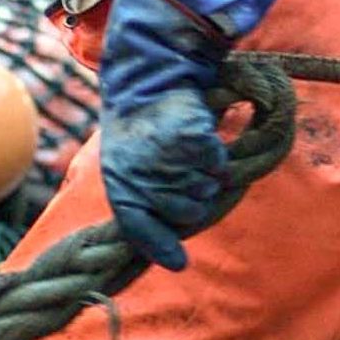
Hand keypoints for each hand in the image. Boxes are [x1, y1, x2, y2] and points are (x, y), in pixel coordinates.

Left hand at [97, 0, 229, 269]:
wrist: (149, 76)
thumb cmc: (141, 127)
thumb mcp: (128, 165)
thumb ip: (146, 205)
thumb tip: (175, 263)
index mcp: (121, 183)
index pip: (139, 229)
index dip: (160, 246)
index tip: (179, 262)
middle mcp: (142, 175)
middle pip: (186, 214)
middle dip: (193, 200)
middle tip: (188, 176)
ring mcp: (169, 159)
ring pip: (206, 192)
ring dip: (206, 177)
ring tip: (190, 154)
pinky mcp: (194, 141)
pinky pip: (218, 166)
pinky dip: (217, 156)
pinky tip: (201, 139)